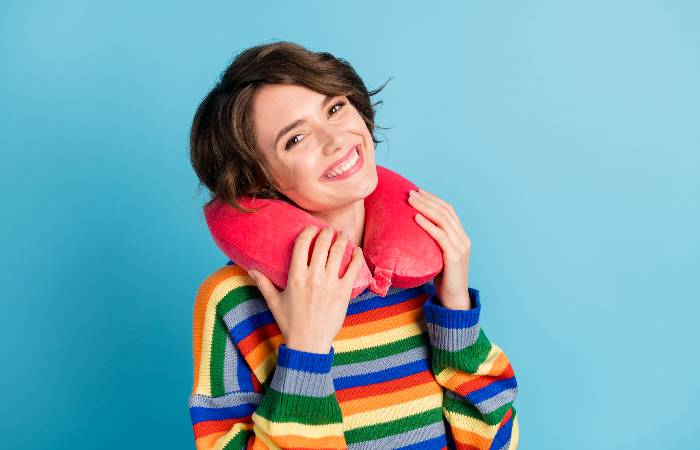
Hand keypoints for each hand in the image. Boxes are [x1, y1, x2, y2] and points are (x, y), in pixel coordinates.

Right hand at [247, 226, 364, 352]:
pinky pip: (353, 269)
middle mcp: (313, 276)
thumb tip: (250, 270)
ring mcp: (330, 283)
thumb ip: (263, 284)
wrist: (308, 343)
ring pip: (339, 252)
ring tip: (344, 235)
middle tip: (329, 230)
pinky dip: (357, 257)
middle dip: (327, 233)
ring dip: (343, 240)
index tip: (312, 228)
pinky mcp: (344, 292)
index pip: (302, 245)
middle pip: (322, 245)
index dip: (308, 232)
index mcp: (296, 276)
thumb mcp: (274, 302)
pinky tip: (358, 251)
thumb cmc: (290, 323)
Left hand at [408, 188, 472, 309]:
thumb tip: (411, 232)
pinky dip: (428, 225)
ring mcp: (461, 247)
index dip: (433, 199)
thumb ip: (431, 243)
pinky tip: (416, 218)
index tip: (418, 191)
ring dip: (425, 208)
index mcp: (461, 236)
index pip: (448, 210)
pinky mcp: (455, 256)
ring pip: (443, 220)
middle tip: (411, 192)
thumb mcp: (437, 256)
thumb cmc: (443, 279)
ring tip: (411, 200)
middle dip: (427, 199)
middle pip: (445, 211)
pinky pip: (440, 236)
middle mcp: (463, 238)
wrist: (454, 300)